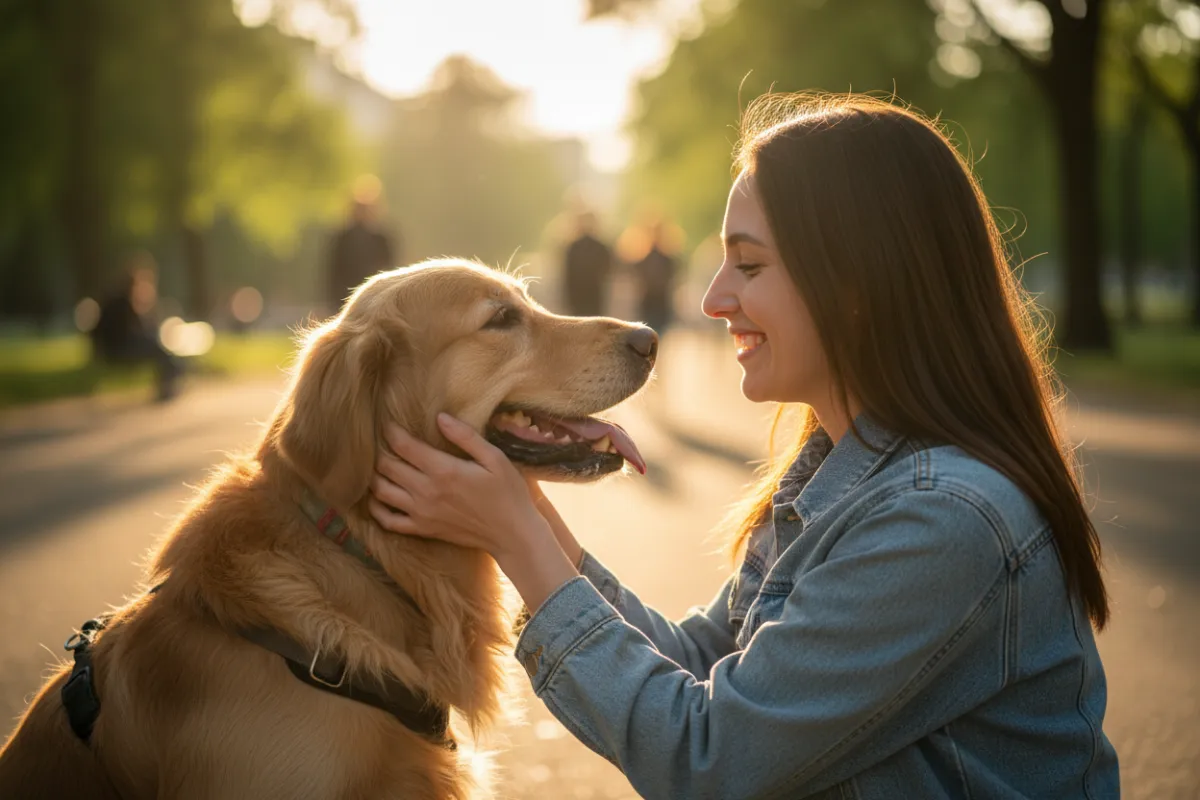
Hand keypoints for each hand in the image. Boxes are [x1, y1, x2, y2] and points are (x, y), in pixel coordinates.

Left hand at [369, 413, 577, 610]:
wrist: (512, 534)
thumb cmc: (507, 493)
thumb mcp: (494, 458)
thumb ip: (466, 436)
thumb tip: (440, 417)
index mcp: (443, 470)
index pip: (403, 445)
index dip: (391, 431)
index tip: (389, 424)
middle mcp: (426, 491)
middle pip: (386, 466)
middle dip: (380, 451)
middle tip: (384, 444)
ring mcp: (421, 513)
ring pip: (381, 491)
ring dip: (375, 476)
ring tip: (380, 466)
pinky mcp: (422, 529)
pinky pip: (388, 521)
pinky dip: (376, 509)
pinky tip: (377, 498)